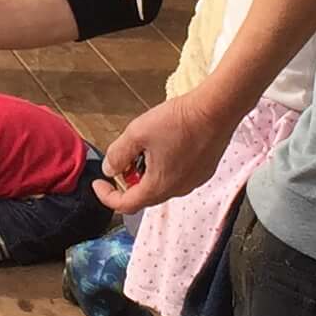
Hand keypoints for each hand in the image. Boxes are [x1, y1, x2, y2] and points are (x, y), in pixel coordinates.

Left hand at [97, 89, 233, 213]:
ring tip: (145, 147)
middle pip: (144, 195)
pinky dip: (165, 167)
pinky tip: (165, 144)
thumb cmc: (180, 121)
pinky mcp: (204, 171)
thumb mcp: (137, 133)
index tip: (99, 183)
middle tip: (123, 158)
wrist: (216, 110)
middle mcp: (178, 190)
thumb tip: (110, 169)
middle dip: (129, 180)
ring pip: (162, 185)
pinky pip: (178, 176)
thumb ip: (118, 154)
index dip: (107, 196)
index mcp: (159, 186)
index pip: (126, 205)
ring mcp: (194, 181)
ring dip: (147, 173)